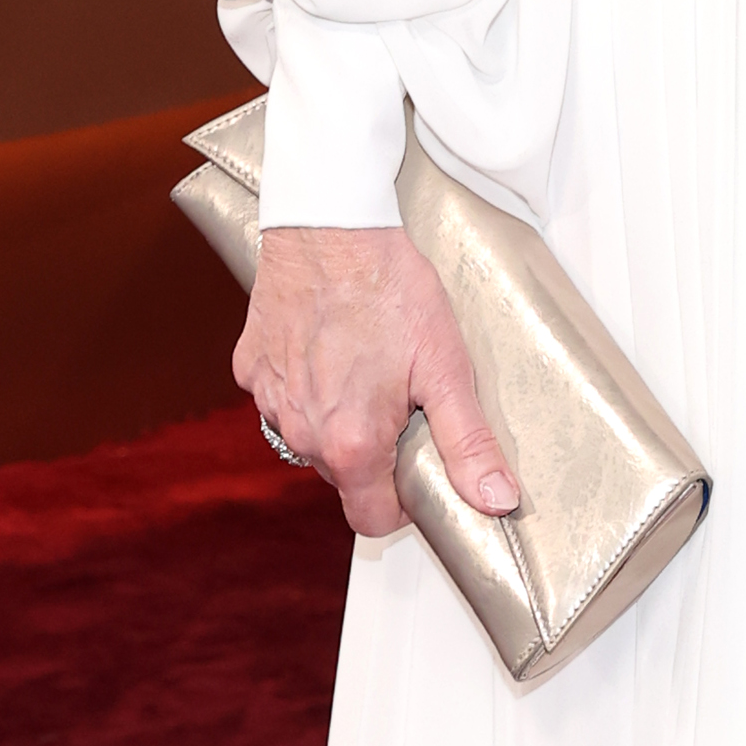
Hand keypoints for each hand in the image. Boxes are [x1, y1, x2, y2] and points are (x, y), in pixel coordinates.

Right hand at [239, 223, 515, 540]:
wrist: (330, 225)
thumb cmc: (389, 288)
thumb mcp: (446, 367)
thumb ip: (468, 443)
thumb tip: (495, 500)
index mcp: (351, 444)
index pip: (373, 520)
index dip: (402, 503)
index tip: (417, 469)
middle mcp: (301, 432)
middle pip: (344, 476)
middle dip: (373, 453)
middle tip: (400, 400)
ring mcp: (270, 401)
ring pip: (311, 439)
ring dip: (337, 420)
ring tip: (366, 367)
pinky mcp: (249, 368)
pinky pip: (282, 399)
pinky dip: (306, 386)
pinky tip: (330, 348)